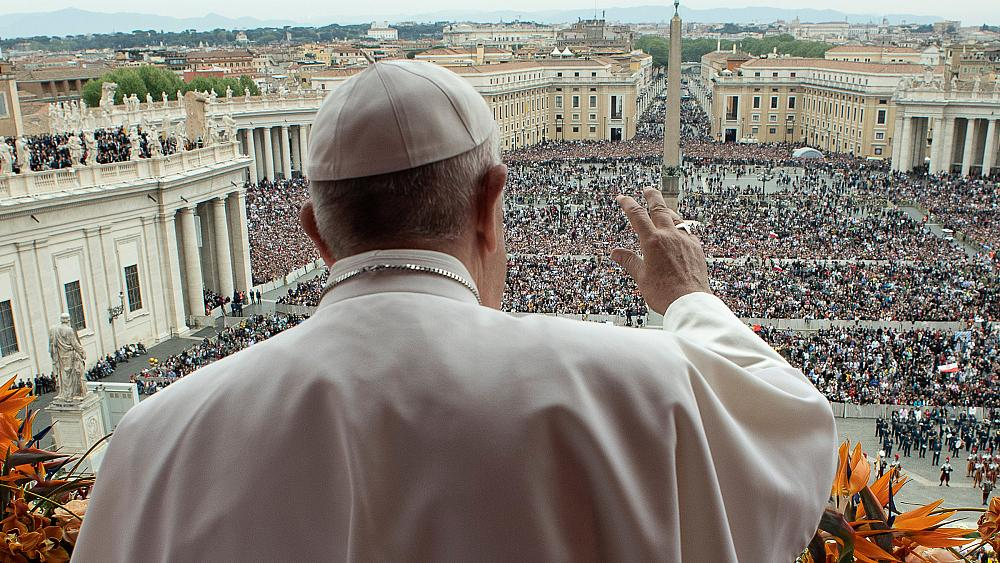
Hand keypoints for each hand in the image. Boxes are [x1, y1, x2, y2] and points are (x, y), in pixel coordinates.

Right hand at [610, 188, 710, 314]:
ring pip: (676, 217)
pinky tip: (679, 231)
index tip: (622, 198)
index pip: (637, 215)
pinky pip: (688, 231)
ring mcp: (685, 240)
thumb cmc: (664, 293)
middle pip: (660, 208)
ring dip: (667, 210)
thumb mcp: (641, 277)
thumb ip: (629, 261)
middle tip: (647, 189)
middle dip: (652, 196)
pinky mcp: (696, 248)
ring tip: (662, 208)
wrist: (690, 302)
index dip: (628, 204)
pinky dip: (681, 227)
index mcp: (653, 241)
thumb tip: (615, 252)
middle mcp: (670, 236)